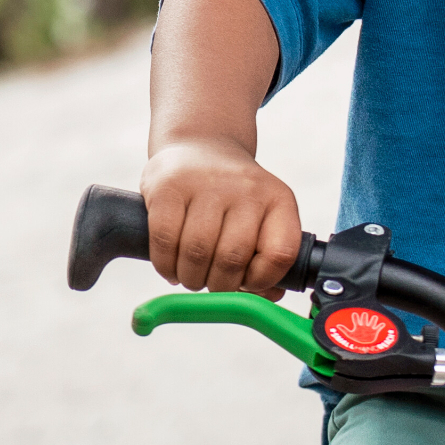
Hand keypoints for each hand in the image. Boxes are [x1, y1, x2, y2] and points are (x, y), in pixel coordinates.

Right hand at [141, 140, 303, 297]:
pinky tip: (170, 266)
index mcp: (278, 199)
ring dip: (191, 278)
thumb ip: (269, 258)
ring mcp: (207, 184)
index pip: (280, 253)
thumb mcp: (262, 217)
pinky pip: (164, 240)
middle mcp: (247, 188)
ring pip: (197, 253)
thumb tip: (268, 298)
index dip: (262, 280)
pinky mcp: (168, 186)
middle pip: (232, 259)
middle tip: (210, 284)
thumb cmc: (234, 198)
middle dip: (218, 286)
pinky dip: (165, 265)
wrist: (201, 146)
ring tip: (190, 276)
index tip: (247, 284)